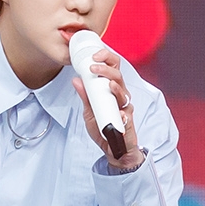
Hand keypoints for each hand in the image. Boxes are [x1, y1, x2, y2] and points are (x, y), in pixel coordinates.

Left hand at [75, 44, 142, 171]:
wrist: (114, 149)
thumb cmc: (103, 128)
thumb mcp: (89, 111)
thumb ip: (85, 96)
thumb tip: (76, 80)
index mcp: (111, 89)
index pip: (112, 68)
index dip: (105, 59)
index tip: (94, 56)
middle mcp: (120, 95)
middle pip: (118, 75)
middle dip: (107, 69)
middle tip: (94, 68)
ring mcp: (125, 107)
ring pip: (124, 92)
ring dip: (116, 87)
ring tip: (108, 84)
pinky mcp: (128, 120)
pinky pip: (126, 113)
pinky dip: (122, 113)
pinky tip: (119, 113)